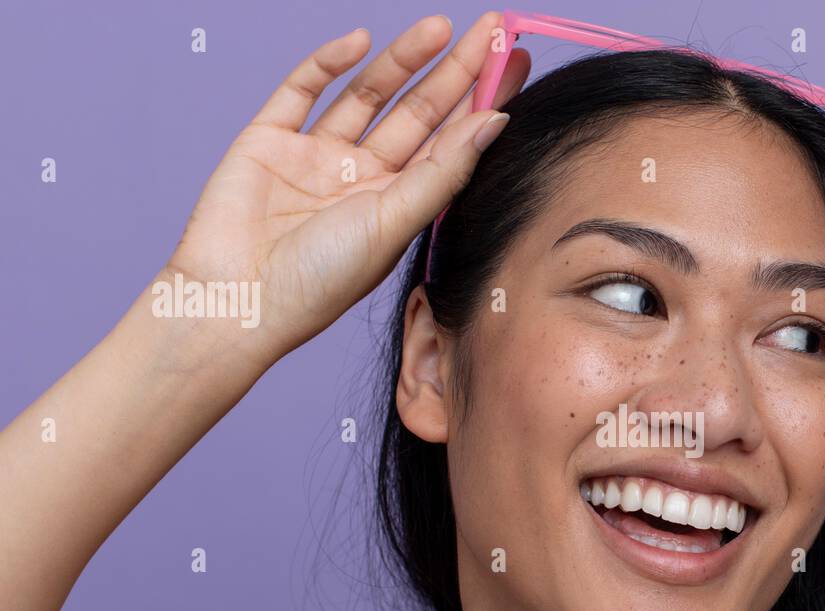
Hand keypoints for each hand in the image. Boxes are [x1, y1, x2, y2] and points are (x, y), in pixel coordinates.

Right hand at [163, 12, 529, 368]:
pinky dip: (327, 63)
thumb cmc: (321, 279)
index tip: (515, 61)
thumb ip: (445, 170)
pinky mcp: (269, 139)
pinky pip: (301, 90)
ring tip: (440, 25)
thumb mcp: (395, 222)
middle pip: (418, 110)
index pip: (451, 142)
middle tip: (491, 29)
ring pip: (368, 93)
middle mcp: (362, 176)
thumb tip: (497, 120)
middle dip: (454, 69)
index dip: (483, 100)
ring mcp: (316, 155)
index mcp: (399, 203)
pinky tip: (361, 41)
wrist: (237, 298)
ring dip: (403, 58)